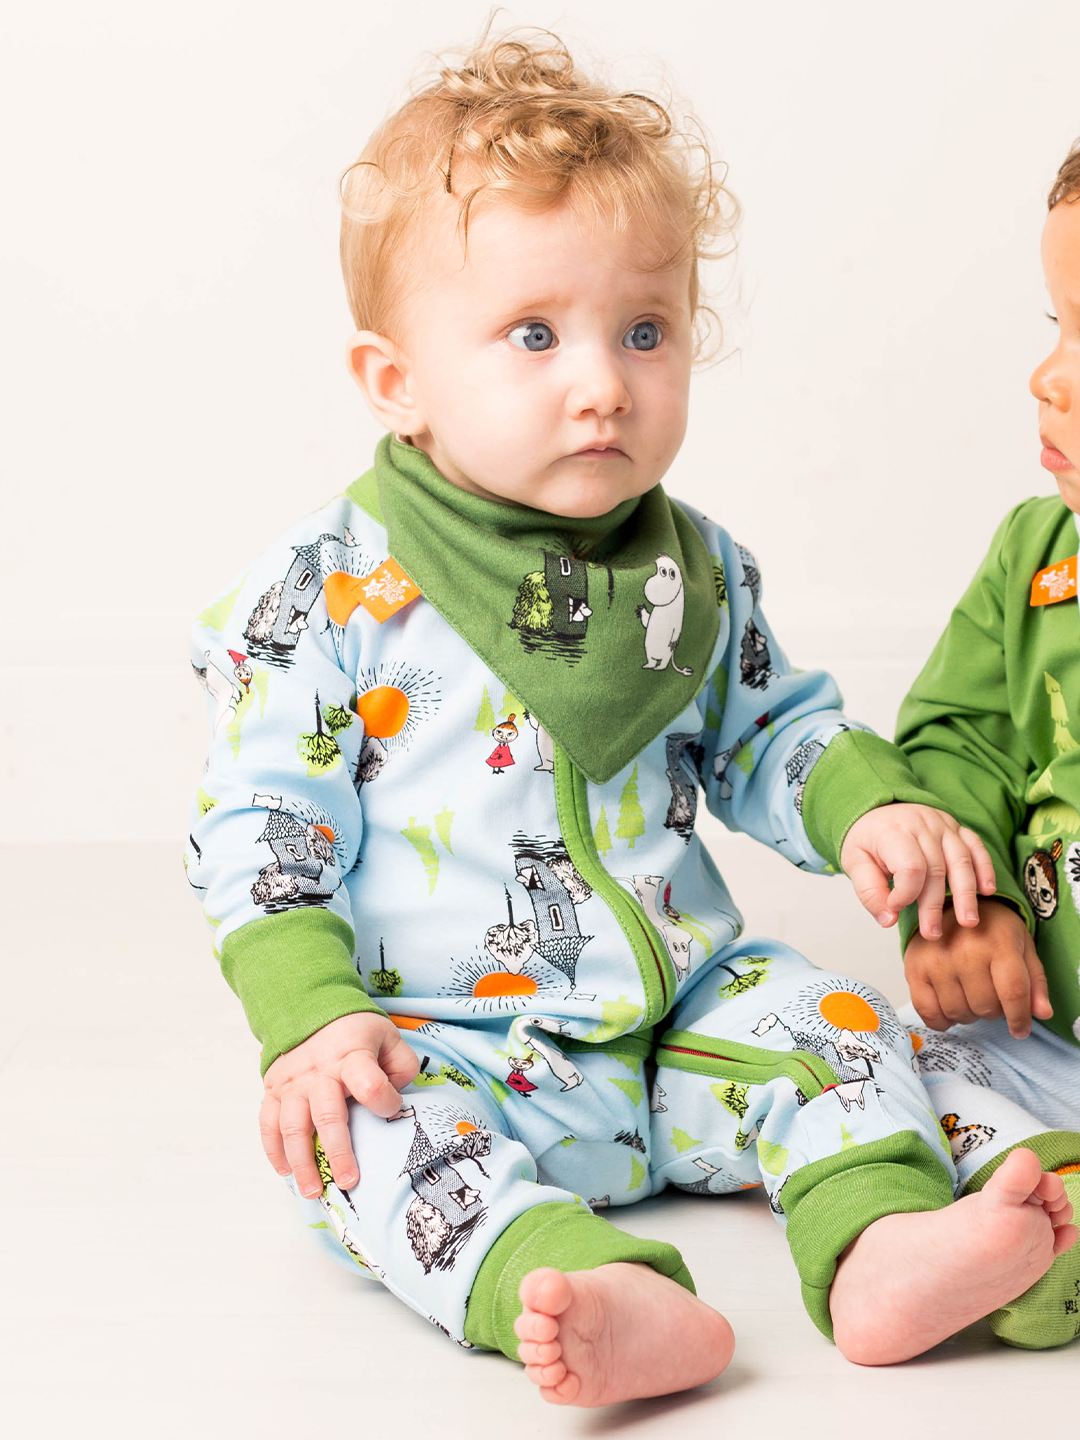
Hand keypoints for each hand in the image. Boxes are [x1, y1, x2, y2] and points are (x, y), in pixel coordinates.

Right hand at [260, 1012, 419, 1197]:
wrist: (310, 1008)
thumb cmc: (355, 1031)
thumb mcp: (388, 1038)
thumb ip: (401, 1068)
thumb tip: (398, 1101)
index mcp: (352, 1056)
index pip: (370, 1084)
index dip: (385, 1102)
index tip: (392, 1110)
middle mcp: (319, 1072)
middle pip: (328, 1116)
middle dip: (338, 1153)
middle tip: (349, 1182)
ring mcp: (292, 1083)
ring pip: (293, 1128)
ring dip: (302, 1163)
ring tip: (314, 1192)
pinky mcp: (274, 1090)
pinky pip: (268, 1124)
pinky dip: (274, 1150)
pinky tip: (286, 1172)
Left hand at [840, 803, 995, 938]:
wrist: (876, 808)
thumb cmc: (868, 839)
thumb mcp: (854, 862)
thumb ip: (869, 892)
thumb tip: (888, 919)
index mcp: (893, 832)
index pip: (910, 866)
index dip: (905, 893)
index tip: (895, 907)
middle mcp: (921, 825)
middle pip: (935, 868)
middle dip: (935, 905)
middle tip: (933, 933)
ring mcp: (942, 824)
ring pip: (961, 859)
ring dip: (966, 893)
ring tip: (968, 921)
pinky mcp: (956, 827)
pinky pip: (976, 846)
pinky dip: (984, 868)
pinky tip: (987, 890)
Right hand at [904, 897, 1052, 1038]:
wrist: (953, 906)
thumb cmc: (992, 929)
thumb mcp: (1022, 947)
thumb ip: (1035, 982)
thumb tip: (1042, 1013)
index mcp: (998, 942)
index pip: (1013, 992)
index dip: (1020, 1018)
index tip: (1020, 1029)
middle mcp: (965, 949)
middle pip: (986, 1006)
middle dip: (994, 1011)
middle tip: (992, 997)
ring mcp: (936, 959)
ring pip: (959, 1012)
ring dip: (970, 1015)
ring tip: (971, 997)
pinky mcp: (914, 968)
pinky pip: (927, 1011)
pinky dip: (941, 1021)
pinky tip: (950, 1011)